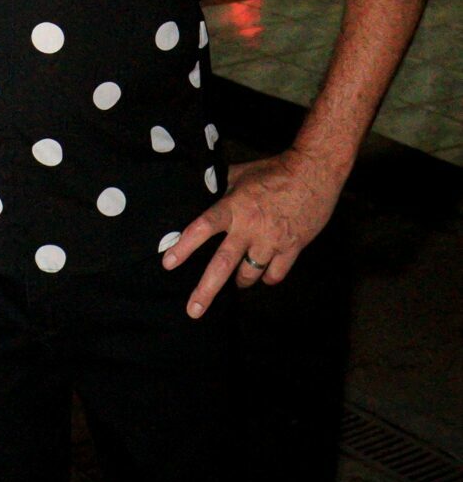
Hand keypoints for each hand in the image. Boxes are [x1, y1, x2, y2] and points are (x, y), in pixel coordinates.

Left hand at [162, 148, 342, 317]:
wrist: (313, 172)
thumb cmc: (274, 170)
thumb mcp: (241, 173)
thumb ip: (221, 187)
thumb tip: (202, 191)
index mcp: (233, 207)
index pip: (203, 227)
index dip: (184, 246)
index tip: (168, 264)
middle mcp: (249, 228)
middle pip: (222, 264)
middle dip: (206, 290)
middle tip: (192, 310)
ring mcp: (271, 241)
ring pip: (249, 274)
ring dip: (240, 281)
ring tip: (237, 281)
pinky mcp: (292, 248)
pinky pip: (275, 275)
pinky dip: (267, 278)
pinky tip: (264, 274)